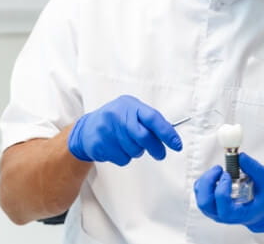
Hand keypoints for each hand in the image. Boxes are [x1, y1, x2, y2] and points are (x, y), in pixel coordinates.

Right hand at [67, 95, 181, 165]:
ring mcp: (106, 130)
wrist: (86, 129)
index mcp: (130, 105)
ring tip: (128, 144)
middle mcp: (117, 115)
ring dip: (136, 151)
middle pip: (144, 137)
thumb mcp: (131, 112)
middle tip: (161, 154)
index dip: (167, 132)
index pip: (153, 118)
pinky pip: (122, 159)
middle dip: (156, 148)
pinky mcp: (99, 144)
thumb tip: (170, 136)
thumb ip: (148, 121)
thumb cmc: (116, 120)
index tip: (177, 145)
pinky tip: (116, 148)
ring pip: (134, 150)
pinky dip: (124, 157)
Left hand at [194, 152, 263, 232]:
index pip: (223, 209)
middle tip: (219, 169)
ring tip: (219, 171)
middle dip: (208, 182)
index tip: (227, 174)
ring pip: (200, 196)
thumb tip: (240, 156)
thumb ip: (255, 169)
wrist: (258, 209)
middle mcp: (222, 215)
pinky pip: (199, 191)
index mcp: (237, 214)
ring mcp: (213, 211)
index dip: (222, 190)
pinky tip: (217, 175)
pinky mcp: (209, 203)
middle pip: (204, 203)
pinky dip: (204, 180)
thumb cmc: (262, 196)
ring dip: (206, 180)